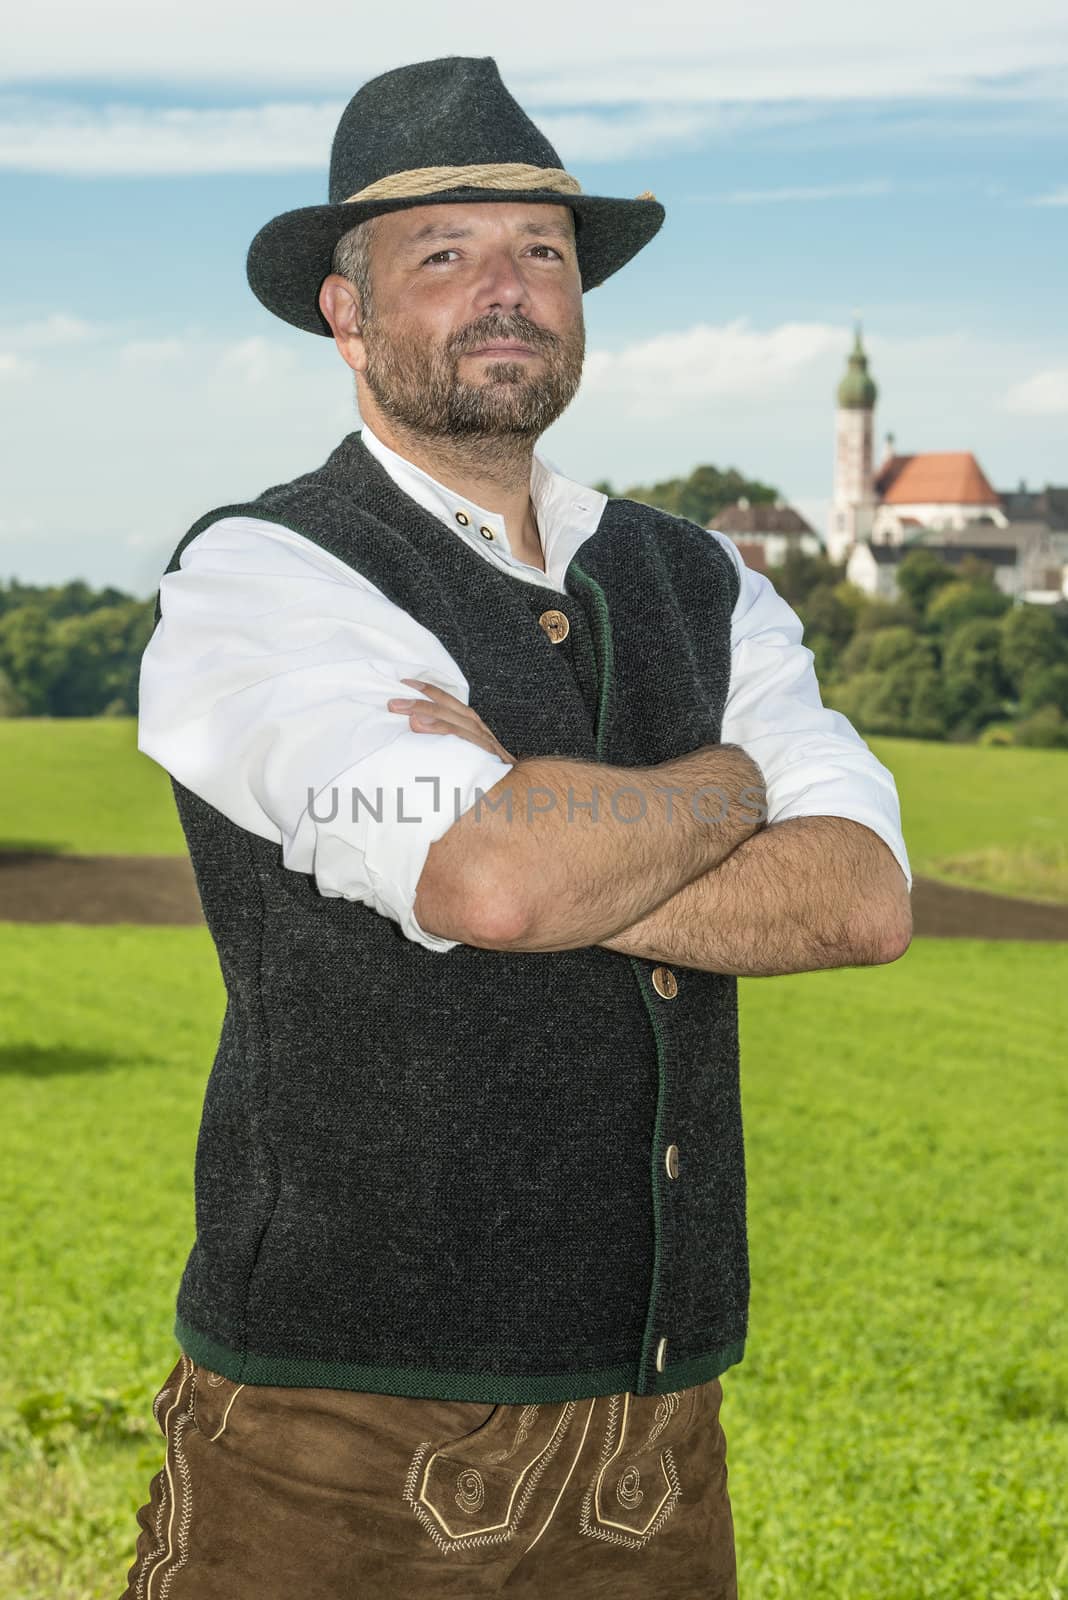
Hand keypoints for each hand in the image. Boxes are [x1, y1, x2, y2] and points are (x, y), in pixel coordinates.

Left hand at [386, 679, 515, 764]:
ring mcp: (481, 737)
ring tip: (404, 711)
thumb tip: (413, 724)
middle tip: (393, 703)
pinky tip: (425, 727)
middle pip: (446, 705)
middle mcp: (476, 725)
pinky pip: (461, 736)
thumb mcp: (463, 750)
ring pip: (452, 718)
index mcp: (469, 721)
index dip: (425, 689)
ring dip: (426, 712)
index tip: (404, 683)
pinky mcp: (484, 751)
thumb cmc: (486, 769)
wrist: (517, 785)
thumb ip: (441, 736)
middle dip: (418, 701)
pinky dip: (443, 729)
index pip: (445, 699)